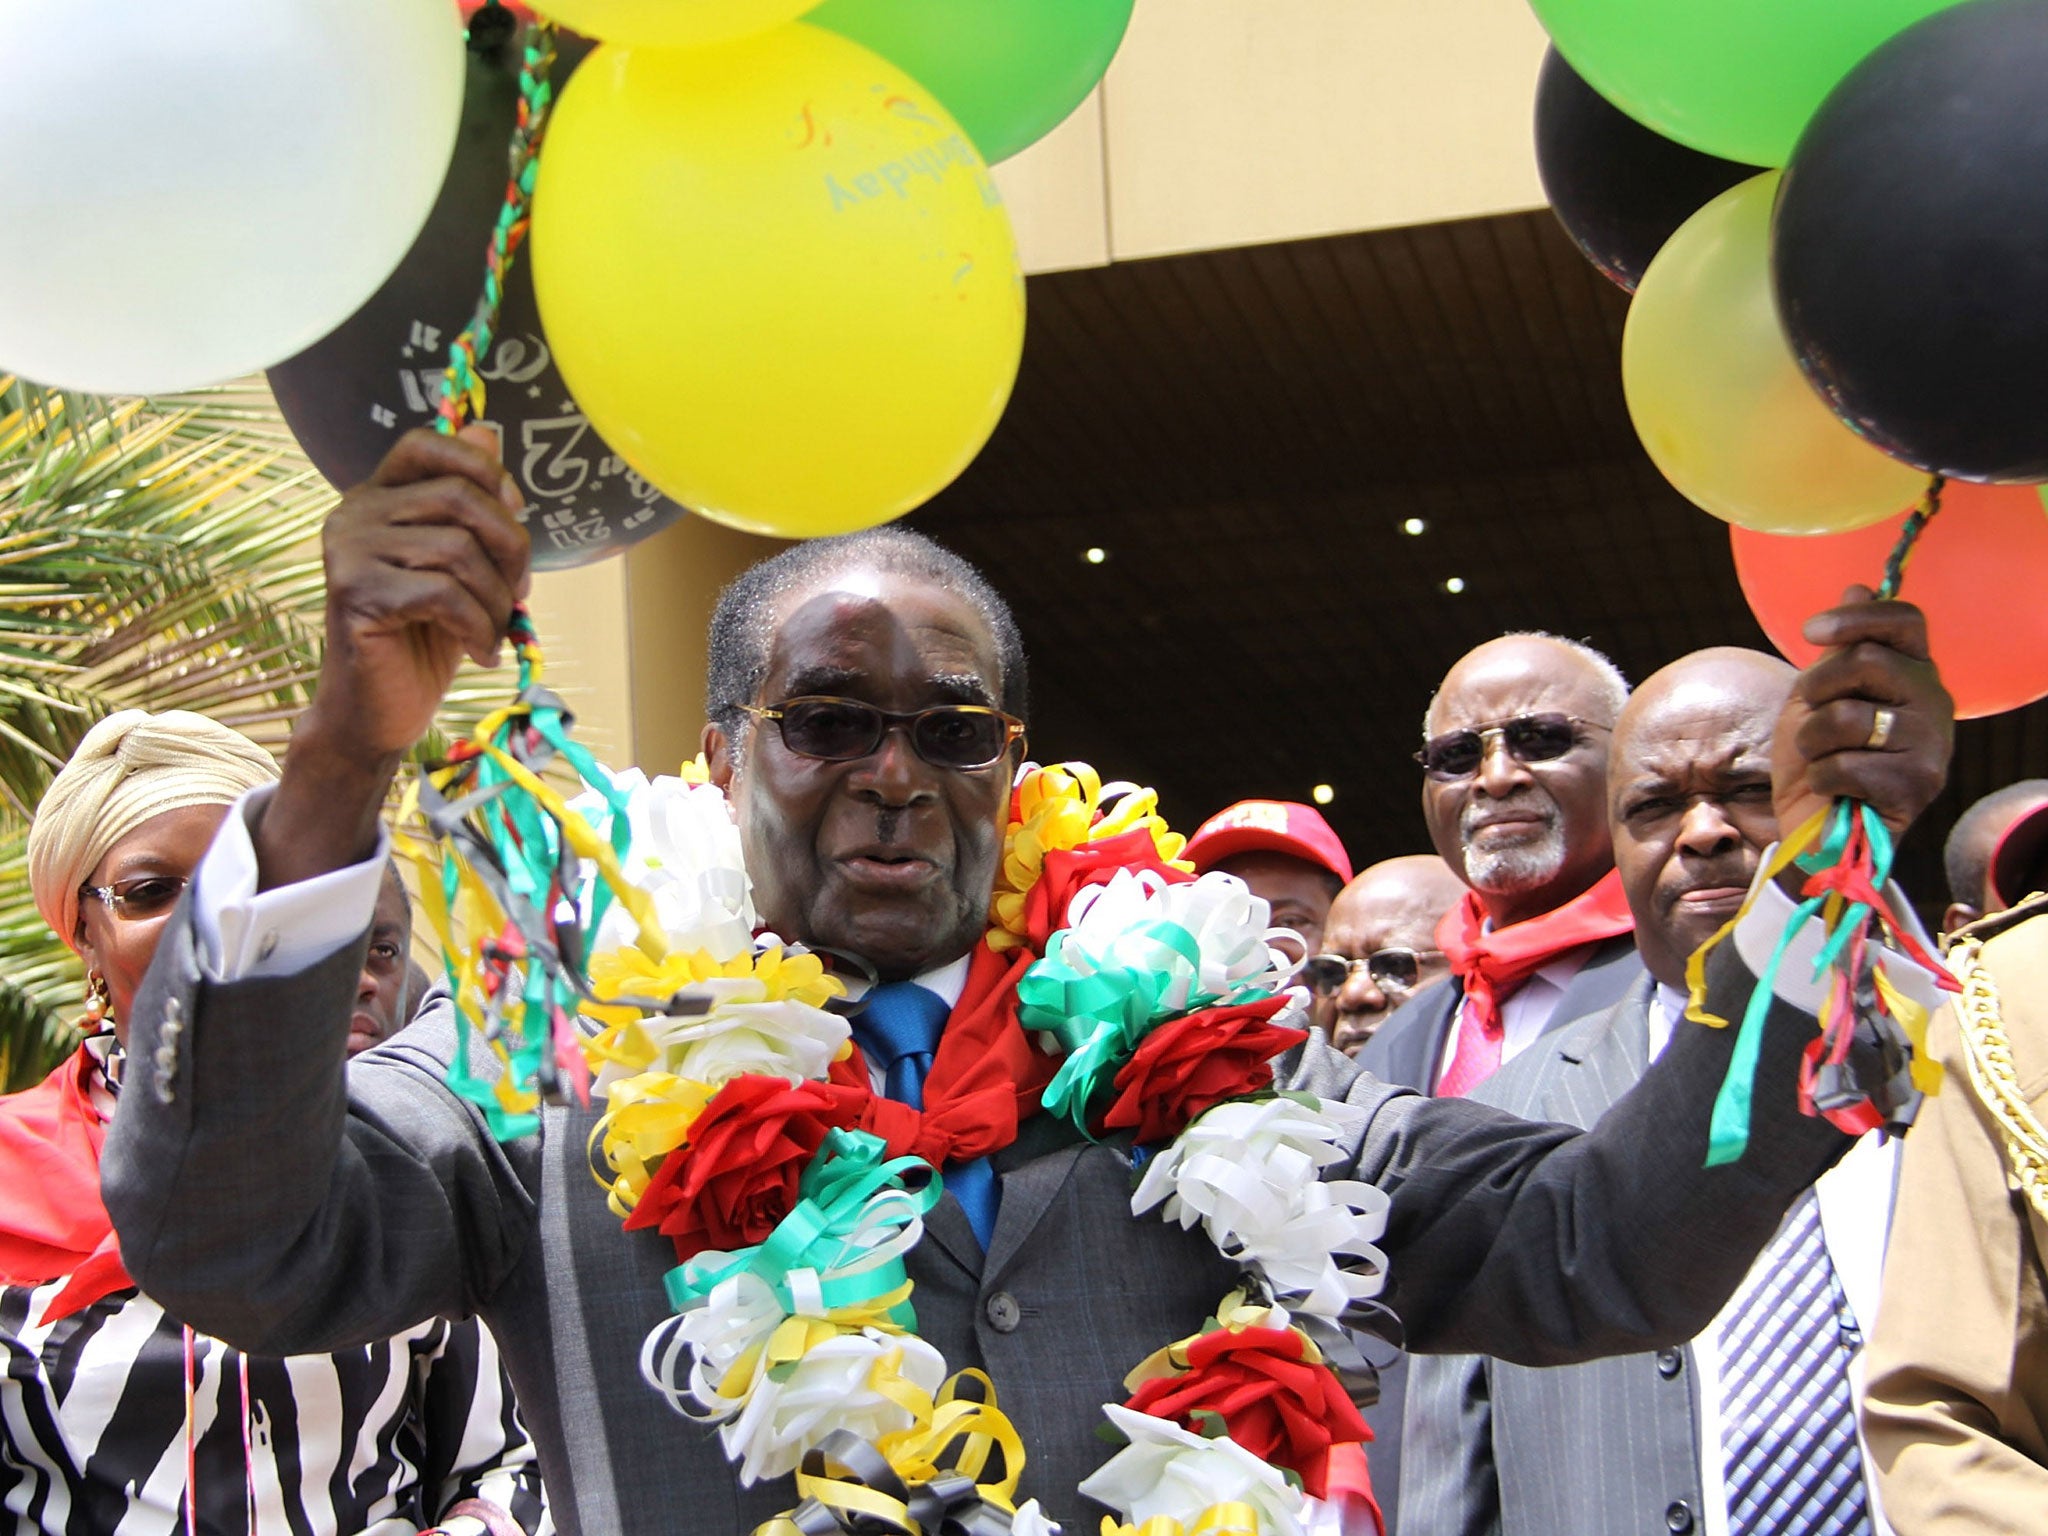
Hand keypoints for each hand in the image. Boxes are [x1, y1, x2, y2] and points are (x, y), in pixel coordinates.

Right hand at [256, 428, 527, 891]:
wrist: (379, 713)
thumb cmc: (425, 639)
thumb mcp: (461, 568)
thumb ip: (471, 505)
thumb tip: (487, 428)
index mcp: (379, 497)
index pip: (427, 442)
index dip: (482, 467)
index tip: (516, 509)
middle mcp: (355, 514)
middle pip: (460, 497)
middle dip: (511, 547)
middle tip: (519, 593)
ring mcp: (349, 553)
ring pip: (457, 549)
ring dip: (497, 597)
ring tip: (495, 630)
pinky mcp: (356, 594)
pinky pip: (443, 593)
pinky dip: (478, 627)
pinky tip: (480, 653)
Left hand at [1771, 584, 1953, 846]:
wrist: (1815, 827)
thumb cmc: (1817, 758)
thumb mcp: (1817, 696)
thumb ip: (1839, 648)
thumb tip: (1856, 585)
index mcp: (1912, 673)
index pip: (1903, 621)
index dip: (1856, 616)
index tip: (1811, 631)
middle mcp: (1933, 702)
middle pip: (1866, 659)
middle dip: (1816, 686)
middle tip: (1810, 713)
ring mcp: (1931, 745)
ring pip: (1848, 716)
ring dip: (1812, 739)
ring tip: (1819, 757)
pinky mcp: (1917, 786)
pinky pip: (1846, 764)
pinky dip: (1822, 777)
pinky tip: (1834, 788)